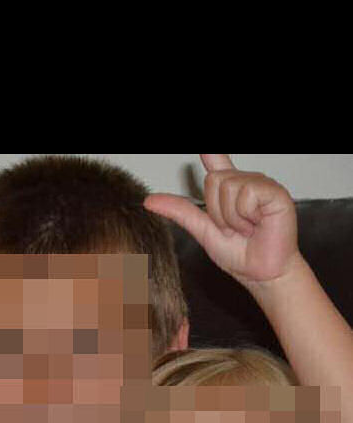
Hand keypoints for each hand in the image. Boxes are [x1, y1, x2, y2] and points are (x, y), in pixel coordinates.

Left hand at [144, 154, 301, 288]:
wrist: (260, 273)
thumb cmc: (238, 254)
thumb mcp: (201, 230)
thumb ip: (179, 211)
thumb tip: (148, 200)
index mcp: (230, 189)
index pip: (216, 161)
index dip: (211, 151)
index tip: (205, 147)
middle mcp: (246, 182)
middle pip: (213, 179)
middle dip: (217, 211)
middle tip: (233, 228)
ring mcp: (262, 185)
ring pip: (228, 186)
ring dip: (231, 217)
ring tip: (246, 228)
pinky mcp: (275, 192)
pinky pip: (247, 194)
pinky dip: (245, 216)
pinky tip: (257, 225)